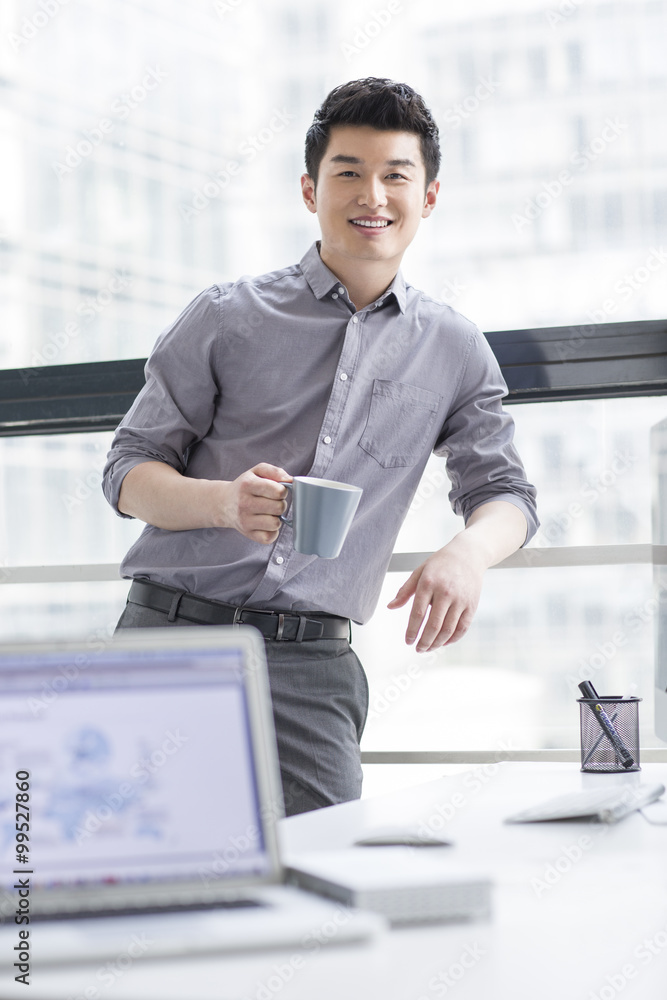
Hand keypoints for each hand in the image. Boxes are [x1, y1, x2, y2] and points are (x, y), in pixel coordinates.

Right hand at [217, 463, 291, 543]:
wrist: (224, 503)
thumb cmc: (245, 486)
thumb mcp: (257, 471)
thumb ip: (275, 472)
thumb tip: (291, 480)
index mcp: (247, 484)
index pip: (278, 491)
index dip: (283, 491)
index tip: (277, 491)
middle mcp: (244, 503)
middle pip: (279, 508)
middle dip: (280, 504)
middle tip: (272, 502)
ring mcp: (245, 520)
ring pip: (275, 523)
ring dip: (276, 518)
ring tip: (269, 513)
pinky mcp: (247, 534)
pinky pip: (269, 537)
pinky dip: (272, 531)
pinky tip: (266, 523)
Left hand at [387, 537, 485, 651]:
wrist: (468, 554)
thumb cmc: (440, 564)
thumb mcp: (419, 572)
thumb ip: (405, 591)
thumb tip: (390, 606)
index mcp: (428, 584)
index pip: (417, 613)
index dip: (412, 631)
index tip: (408, 641)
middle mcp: (445, 592)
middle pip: (434, 625)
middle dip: (424, 641)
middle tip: (418, 649)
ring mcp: (460, 600)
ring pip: (448, 630)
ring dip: (437, 643)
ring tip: (429, 648)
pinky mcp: (472, 605)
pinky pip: (462, 628)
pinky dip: (453, 639)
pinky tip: (444, 642)